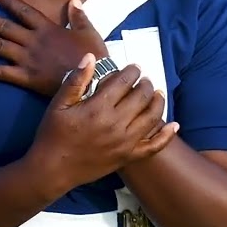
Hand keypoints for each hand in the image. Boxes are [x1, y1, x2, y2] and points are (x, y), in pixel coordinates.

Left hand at [0, 0, 107, 96]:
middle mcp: (33, 41)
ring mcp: (27, 59)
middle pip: (5, 27)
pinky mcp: (25, 77)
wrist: (92, 81)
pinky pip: (0, 72)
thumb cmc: (93, 58)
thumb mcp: (89, 33)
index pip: (24, 11)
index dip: (9, 3)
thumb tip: (74, 0)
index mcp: (48, 29)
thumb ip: (79, 16)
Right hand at [26, 53, 178, 194]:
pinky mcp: (128, 157)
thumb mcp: (59, 104)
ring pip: (152, 118)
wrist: (53, 168)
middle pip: (141, 97)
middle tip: (145, 80)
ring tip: (157, 94)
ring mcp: (125, 142)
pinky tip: (173, 125)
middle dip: (146, 84)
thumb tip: (91, 57)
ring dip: (157, 102)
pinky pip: (153, 146)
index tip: (134, 67)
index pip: (124, 82)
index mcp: (98, 108)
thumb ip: (76, 80)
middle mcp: (116, 124)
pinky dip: (166, 135)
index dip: (132, 72)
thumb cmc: (53, 134)